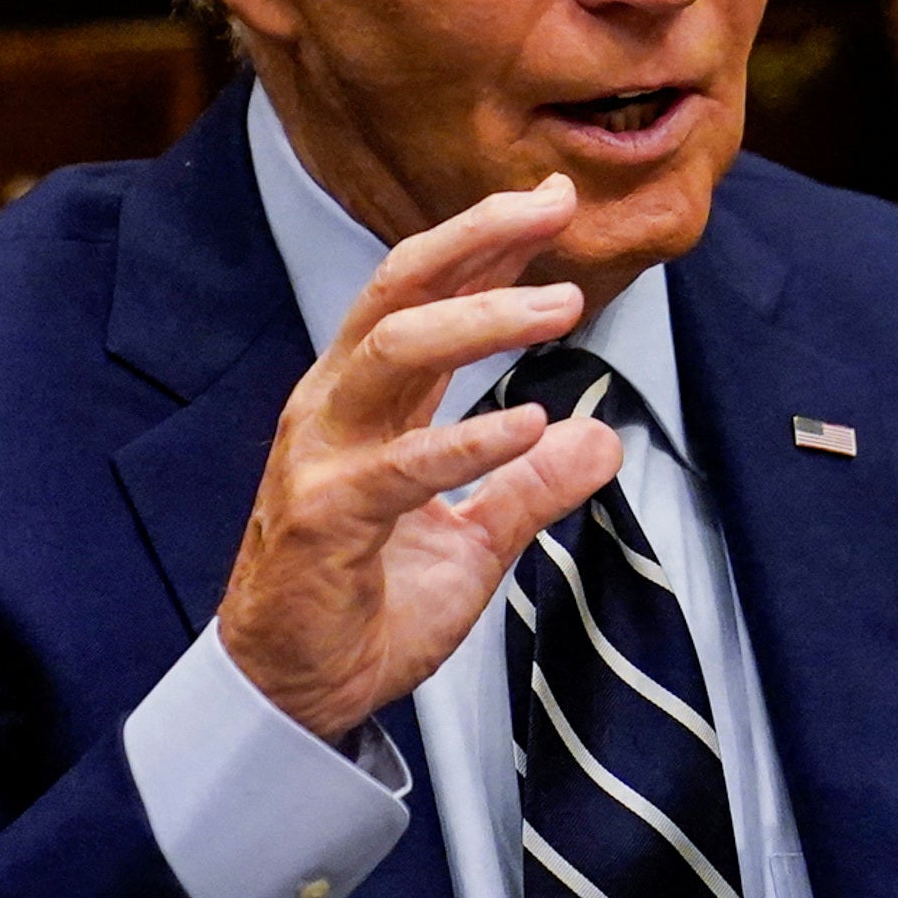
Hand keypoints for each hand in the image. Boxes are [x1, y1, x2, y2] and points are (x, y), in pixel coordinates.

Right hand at [214, 177, 627, 744]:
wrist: (297, 694)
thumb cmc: (364, 609)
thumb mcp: (474, 542)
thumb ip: (532, 486)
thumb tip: (601, 437)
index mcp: (364, 403)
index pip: (423, 295)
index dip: (485, 244)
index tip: (551, 202)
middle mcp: (336, 409)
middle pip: (398, 289)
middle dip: (475, 238)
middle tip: (550, 208)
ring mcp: (323, 457)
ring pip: (394, 352)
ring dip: (481, 320)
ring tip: (559, 305)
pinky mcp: (326, 516)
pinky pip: (403, 464)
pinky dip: (470, 440)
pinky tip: (531, 423)